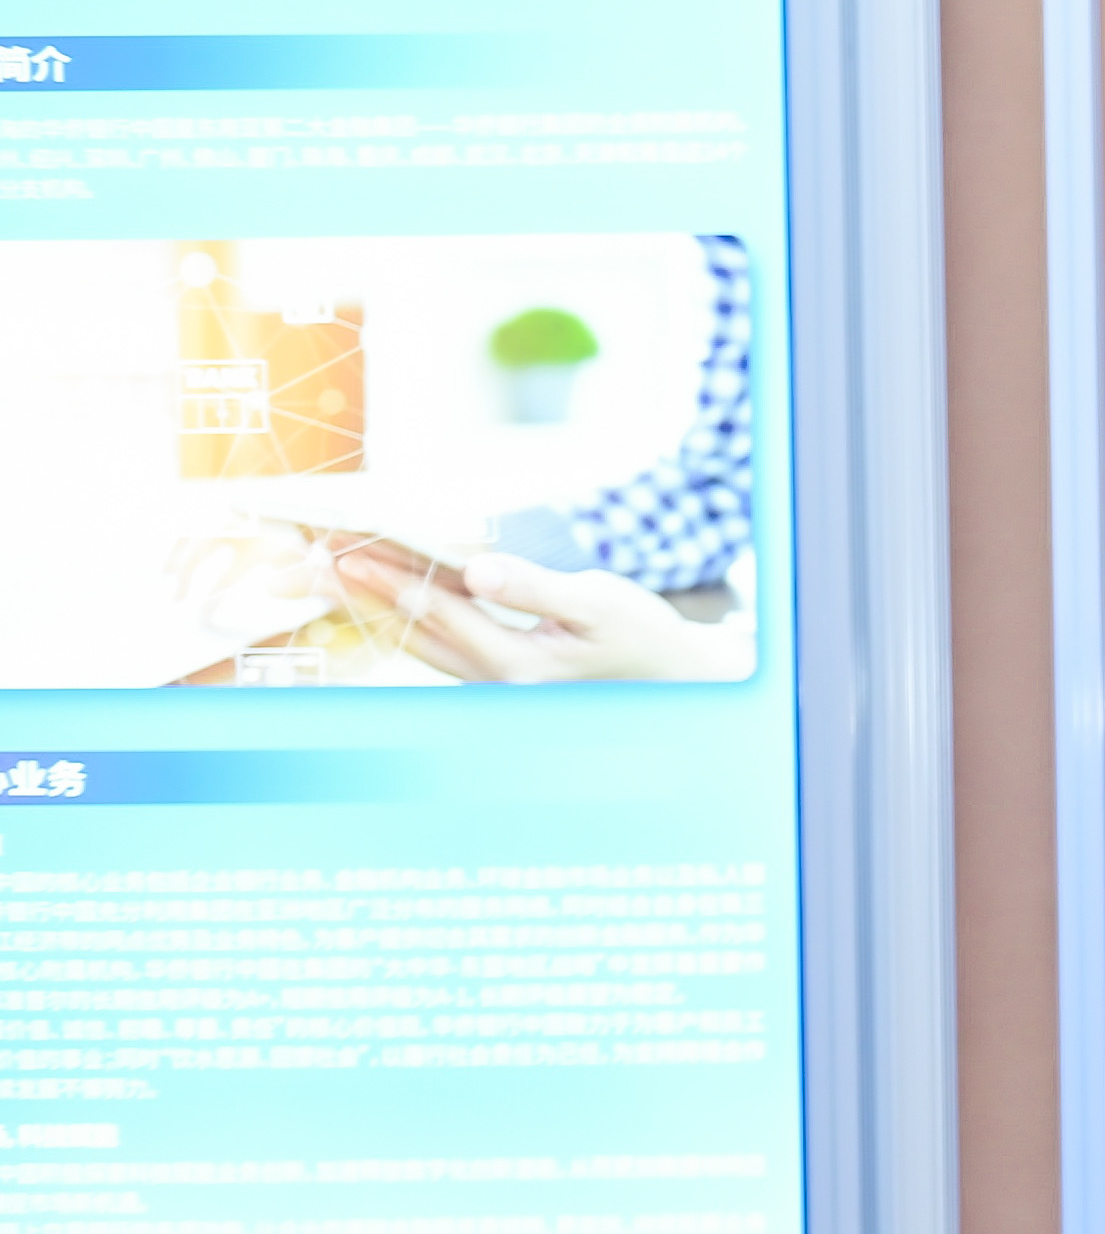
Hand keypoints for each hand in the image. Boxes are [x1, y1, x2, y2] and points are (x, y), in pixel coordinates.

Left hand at [335, 545, 749, 682]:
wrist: (669, 677)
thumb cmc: (641, 635)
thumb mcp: (600, 604)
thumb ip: (536, 589)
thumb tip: (480, 571)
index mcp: (517, 664)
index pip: (439, 612)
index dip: (390, 578)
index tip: (344, 551)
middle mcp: (494, 681)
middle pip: (411, 631)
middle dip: (359, 594)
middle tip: (307, 562)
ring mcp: (491, 682)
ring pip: (416, 640)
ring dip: (370, 606)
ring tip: (325, 575)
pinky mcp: (494, 674)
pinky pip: (434, 643)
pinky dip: (401, 616)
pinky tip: (376, 596)